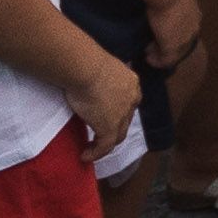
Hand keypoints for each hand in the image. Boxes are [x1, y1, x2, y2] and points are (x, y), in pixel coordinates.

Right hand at [72, 45, 140, 160]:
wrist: (85, 68)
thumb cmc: (87, 62)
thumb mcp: (101, 67)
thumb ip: (102, 77)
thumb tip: (89, 78)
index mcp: (131, 83)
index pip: (129, 101)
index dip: (120, 111)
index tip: (108, 114)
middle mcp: (131, 99)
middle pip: (125, 120)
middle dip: (114, 128)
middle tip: (99, 135)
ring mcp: (122, 115)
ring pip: (117, 135)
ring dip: (106, 144)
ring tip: (92, 149)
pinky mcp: (109, 128)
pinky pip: (104, 146)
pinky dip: (96, 153)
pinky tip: (85, 155)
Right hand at [143, 0, 202, 73]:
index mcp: (194, 15)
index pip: (187, 30)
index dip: (174, 34)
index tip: (161, 34)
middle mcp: (193, 29)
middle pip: (182, 44)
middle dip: (167, 46)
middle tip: (152, 46)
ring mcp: (184, 39)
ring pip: (174, 53)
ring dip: (160, 54)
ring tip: (148, 52)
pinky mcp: (172, 46)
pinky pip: (165, 60)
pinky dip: (157, 61)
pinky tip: (148, 59)